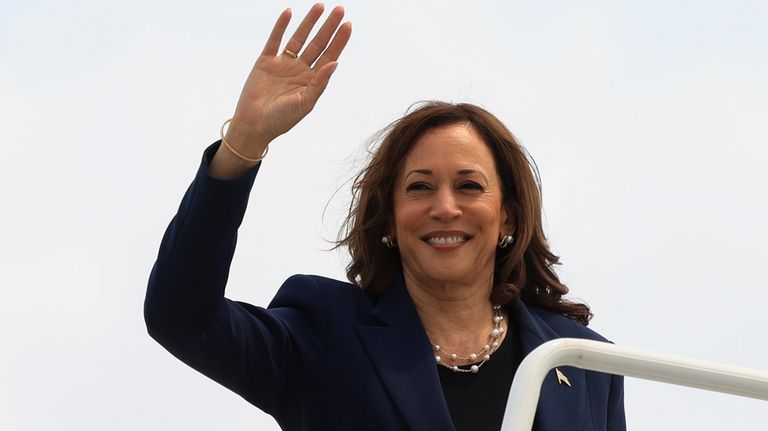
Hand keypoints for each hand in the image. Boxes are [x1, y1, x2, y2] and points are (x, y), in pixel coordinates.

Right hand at [228, 4, 351, 152]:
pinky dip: (281, 26)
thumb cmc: (281, 120)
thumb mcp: (305, 103)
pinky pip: (274, 40)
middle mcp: (300, 69)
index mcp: (312, 80)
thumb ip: (320, 83)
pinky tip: (289, 13)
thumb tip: (335, 63)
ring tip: (320, 6)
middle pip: (318, 43)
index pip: (329, 56)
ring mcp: (283, 64)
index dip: (339, 41)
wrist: (254, 126)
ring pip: (299, 38)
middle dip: (329, 27)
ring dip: (309, 22)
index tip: (348, 25)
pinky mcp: (265, 62)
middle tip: (340, 10)